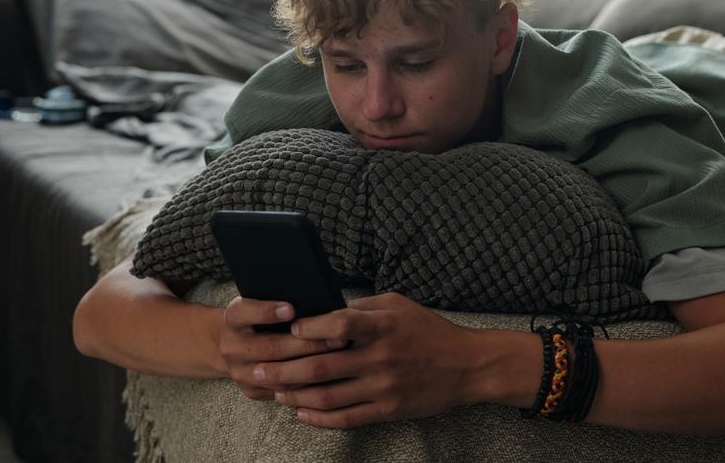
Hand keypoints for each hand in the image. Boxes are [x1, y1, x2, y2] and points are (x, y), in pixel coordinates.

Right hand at [217, 297, 339, 400]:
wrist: (230, 344)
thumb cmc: (258, 317)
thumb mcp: (259, 301)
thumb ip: (279, 299)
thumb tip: (315, 299)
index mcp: (233, 319)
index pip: (244, 313)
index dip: (267, 312)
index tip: (291, 309)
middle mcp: (232, 347)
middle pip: (269, 348)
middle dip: (306, 344)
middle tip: (337, 338)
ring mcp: (239, 372)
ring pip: (278, 374)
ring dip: (311, 366)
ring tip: (339, 357)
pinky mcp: (251, 390)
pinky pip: (282, 392)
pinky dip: (306, 385)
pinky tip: (330, 376)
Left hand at [255, 292, 479, 428]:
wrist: (467, 366)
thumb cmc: (429, 330)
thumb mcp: (399, 305)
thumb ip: (362, 308)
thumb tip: (325, 309)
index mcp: (382, 327)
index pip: (336, 326)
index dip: (307, 329)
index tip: (287, 330)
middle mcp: (380, 358)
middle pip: (320, 367)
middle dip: (283, 369)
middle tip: (257, 367)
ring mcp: (383, 388)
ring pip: (327, 397)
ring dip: (294, 395)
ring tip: (274, 390)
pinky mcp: (388, 411)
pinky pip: (345, 419)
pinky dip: (318, 418)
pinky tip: (301, 412)